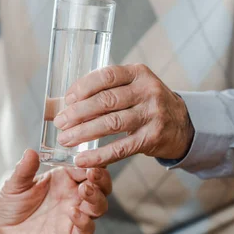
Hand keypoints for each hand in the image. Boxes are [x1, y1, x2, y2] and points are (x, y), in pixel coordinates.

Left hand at [0, 149, 110, 233]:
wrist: (2, 233)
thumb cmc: (11, 205)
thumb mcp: (15, 184)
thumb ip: (24, 169)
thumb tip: (30, 151)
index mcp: (63, 177)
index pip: (86, 166)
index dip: (91, 162)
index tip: (89, 159)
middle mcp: (72, 194)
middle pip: (100, 185)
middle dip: (102, 179)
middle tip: (93, 174)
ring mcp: (74, 214)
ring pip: (99, 206)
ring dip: (97, 198)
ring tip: (84, 190)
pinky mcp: (70, 233)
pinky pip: (87, 228)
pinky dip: (85, 221)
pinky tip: (73, 213)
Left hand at [53, 64, 194, 167]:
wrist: (180, 124)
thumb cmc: (142, 104)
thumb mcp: (127, 90)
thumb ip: (96, 94)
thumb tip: (53, 105)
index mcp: (137, 73)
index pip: (106, 76)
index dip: (83, 87)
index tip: (66, 100)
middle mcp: (147, 91)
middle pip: (106, 101)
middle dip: (78, 113)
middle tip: (60, 123)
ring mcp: (152, 114)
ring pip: (111, 124)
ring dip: (84, 133)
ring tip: (65, 140)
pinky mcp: (152, 138)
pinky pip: (121, 148)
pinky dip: (99, 155)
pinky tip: (82, 160)